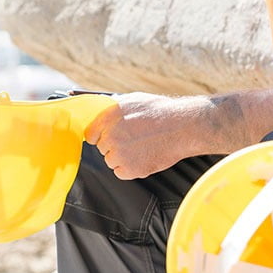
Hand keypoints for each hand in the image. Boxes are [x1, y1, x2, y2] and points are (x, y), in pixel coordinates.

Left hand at [84, 92, 214, 179]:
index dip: (100, 134)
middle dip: (113, 144)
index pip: (90, 133)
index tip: (108, 135)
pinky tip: (144, 155)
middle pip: (102, 147)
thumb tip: (96, 108)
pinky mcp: (129, 169)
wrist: (182, 127)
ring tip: (141, 146)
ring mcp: (119, 154)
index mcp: (108, 116)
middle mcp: (110, 135)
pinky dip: (131, 168)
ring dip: (122, 157)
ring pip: (111, 160)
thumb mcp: (132, 100)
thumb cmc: (159, 111)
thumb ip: (112, 108)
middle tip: (133, 138)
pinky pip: (121, 172)